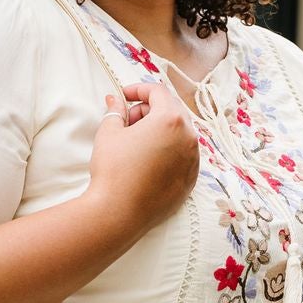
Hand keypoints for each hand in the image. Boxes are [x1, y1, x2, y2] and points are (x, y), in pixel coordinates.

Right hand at [85, 79, 199, 239]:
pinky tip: (147, 160)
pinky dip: (168, 150)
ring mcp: (193, 160)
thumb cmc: (113, 170)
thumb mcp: (109, 133)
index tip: (124, 96)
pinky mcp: (191, 180)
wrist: (119, 212)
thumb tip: (114, 100)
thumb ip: (115, 111)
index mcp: (170, 119)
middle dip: (148, 110)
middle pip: (171, 111)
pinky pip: (182, 155)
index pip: (158, 92)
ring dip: (159, 130)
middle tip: (126, 121)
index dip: (139, 89)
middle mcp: (188, 137)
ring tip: (135, 142)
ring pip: (179, 133)